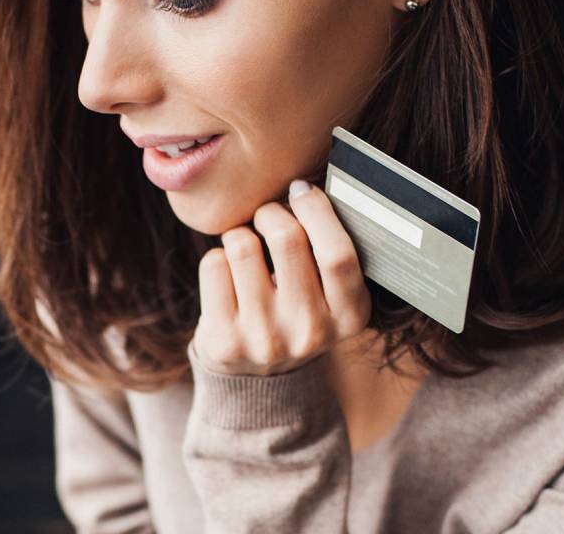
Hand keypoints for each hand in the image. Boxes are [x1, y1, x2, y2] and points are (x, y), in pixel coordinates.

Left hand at [191, 179, 374, 375]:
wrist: (260, 378)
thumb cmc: (299, 310)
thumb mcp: (332, 294)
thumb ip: (330, 249)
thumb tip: (305, 186)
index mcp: (350, 316)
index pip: (339, 254)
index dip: (317, 211)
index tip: (300, 189)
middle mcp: (311, 332)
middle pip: (287, 239)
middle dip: (271, 212)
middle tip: (267, 215)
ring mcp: (265, 339)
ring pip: (243, 245)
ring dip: (240, 233)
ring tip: (245, 248)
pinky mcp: (225, 341)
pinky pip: (214, 264)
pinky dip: (218, 258)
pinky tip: (228, 276)